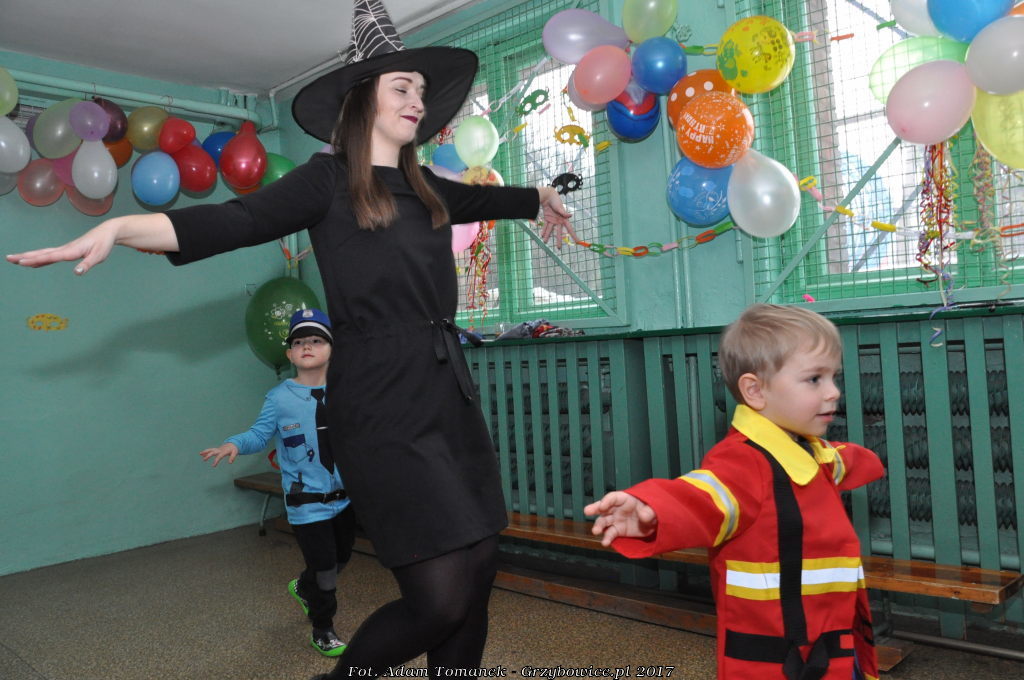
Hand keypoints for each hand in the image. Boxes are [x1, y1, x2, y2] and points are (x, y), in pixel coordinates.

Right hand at [6, 213, 175, 273]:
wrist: (107, 232)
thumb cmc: (103, 244)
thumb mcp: (99, 256)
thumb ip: (87, 264)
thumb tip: (77, 272)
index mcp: (71, 250)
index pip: (51, 256)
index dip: (36, 260)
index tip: (22, 262)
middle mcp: (65, 249)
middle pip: (42, 253)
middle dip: (25, 257)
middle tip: (9, 258)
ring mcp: (64, 249)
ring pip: (43, 253)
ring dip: (28, 256)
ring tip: (14, 259)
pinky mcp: (66, 250)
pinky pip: (49, 254)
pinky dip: (39, 257)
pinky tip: (33, 262)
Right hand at [199, 443, 239, 466]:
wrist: (232, 444)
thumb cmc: (233, 449)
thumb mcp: (235, 453)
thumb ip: (232, 457)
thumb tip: (230, 462)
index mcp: (223, 452)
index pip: (219, 457)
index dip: (216, 461)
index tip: (213, 466)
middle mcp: (219, 450)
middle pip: (213, 452)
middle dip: (208, 455)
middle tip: (204, 460)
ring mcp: (217, 449)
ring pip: (210, 450)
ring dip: (205, 451)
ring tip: (200, 454)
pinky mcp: (216, 449)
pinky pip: (210, 450)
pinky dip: (206, 451)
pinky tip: (202, 454)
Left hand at [536, 186, 576, 248]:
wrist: (548, 196)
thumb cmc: (555, 200)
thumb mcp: (560, 207)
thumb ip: (564, 213)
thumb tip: (570, 216)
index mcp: (563, 219)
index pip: (569, 229)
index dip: (573, 235)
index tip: (577, 242)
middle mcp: (559, 221)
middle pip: (559, 232)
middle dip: (558, 240)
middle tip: (558, 248)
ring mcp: (553, 220)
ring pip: (550, 230)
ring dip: (547, 236)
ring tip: (545, 242)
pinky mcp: (547, 218)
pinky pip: (545, 226)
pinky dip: (543, 230)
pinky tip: (541, 235)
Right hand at [584, 491, 656, 546]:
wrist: (654, 523)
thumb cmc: (653, 510)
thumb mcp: (654, 509)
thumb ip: (649, 511)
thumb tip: (643, 515)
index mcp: (625, 499)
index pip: (613, 497)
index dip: (607, 501)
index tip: (602, 506)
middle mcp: (617, 508)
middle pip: (603, 507)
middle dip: (595, 508)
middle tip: (587, 511)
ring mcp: (616, 519)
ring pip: (604, 521)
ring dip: (599, 526)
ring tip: (595, 531)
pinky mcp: (618, 530)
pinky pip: (610, 534)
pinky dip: (607, 538)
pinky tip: (605, 543)